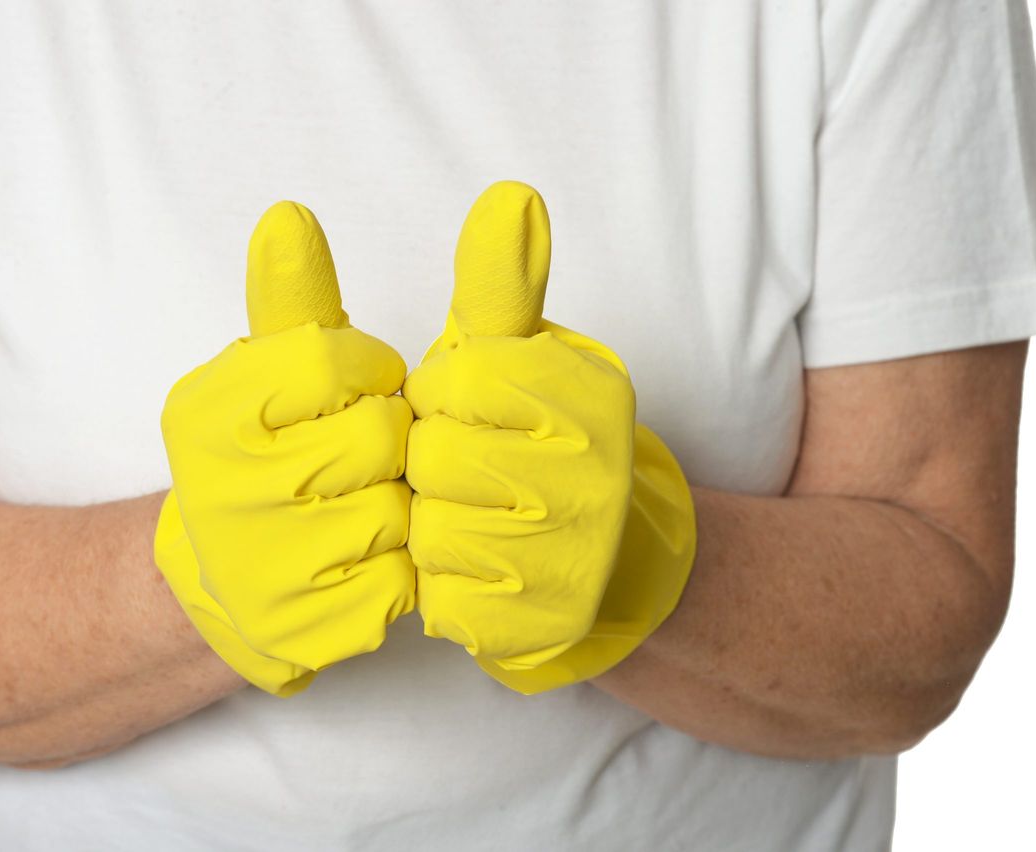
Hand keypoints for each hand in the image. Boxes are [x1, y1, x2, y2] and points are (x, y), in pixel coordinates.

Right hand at [154, 201, 415, 696]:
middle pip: (379, 439)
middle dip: (385, 441)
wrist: (225, 577)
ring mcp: (259, 571)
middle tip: (355, 456)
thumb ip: (291, 293)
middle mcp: (220, 493)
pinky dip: (396, 570)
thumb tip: (288, 216)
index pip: (340, 361)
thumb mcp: (268, 365)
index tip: (351, 390)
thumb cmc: (267, 450)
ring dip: (396, 505)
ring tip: (355, 506)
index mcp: (208, 413)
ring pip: (398, 515)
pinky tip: (360, 562)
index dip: (366, 373)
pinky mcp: (303, 632)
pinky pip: (402, 587)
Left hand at [404, 181, 696, 694]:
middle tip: (467, 466)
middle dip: (432, 463)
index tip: (464, 406)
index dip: (439, 398)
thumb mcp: (516, 350)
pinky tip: (478, 568)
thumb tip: (510, 195)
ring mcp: (580, 556)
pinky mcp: (551, 622)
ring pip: (434, 533)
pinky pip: (444, 599)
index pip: (454, 383)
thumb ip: (503, 280)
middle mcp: (599, 475)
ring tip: (472, 515)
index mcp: (590, 394)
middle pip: (437, 459)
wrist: (603, 554)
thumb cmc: (531, 436)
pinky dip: (444, 585)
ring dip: (434, 524)